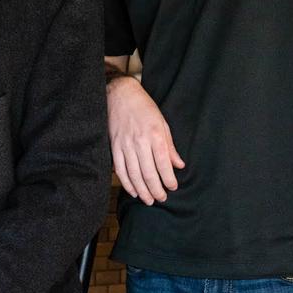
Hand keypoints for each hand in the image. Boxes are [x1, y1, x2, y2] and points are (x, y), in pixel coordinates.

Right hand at [107, 75, 184, 204]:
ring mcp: (124, 144)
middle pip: (148, 172)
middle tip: (161, 199)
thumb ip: (170, 146)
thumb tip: (178, 165)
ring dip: (142, 190)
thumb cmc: (143, 106)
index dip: (169, 179)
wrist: (119, 93)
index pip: (163, 164)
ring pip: (133, 174)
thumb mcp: (162, 122)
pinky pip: (120, 168)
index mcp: (154, 135)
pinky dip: (126, 181)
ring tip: (148, 199)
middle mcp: (139, 141)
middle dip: (156, 189)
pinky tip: (132, 190)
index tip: (173, 187)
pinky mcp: (114, 145)